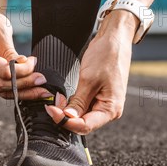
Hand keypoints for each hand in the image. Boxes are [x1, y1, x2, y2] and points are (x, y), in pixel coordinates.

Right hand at [0, 9, 49, 99]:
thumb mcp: (1, 31)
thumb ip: (11, 52)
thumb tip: (23, 66)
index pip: (3, 71)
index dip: (23, 71)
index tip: (34, 62)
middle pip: (1, 86)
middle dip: (25, 86)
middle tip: (42, 81)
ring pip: (1, 91)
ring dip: (23, 92)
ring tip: (40, 90)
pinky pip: (0, 87)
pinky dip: (16, 89)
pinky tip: (30, 89)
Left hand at [44, 11, 135, 133]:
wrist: (115, 39)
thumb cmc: (107, 56)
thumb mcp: (89, 79)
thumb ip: (78, 102)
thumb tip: (68, 118)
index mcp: (111, 109)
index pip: (85, 126)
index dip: (66, 122)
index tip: (51, 111)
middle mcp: (110, 110)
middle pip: (84, 123)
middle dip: (66, 117)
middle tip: (52, 106)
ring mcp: (105, 103)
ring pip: (82, 116)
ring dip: (68, 111)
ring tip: (58, 100)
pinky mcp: (99, 96)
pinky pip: (84, 106)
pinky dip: (73, 104)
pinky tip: (66, 97)